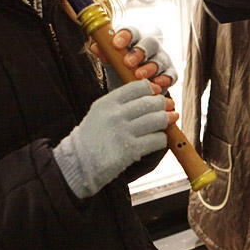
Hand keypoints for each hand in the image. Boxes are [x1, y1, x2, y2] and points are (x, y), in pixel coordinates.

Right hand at [52, 80, 176, 197]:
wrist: (79, 163)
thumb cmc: (93, 136)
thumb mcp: (100, 112)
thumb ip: (122, 102)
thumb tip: (153, 94)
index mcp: (108, 102)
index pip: (138, 86)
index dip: (152, 89)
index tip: (156, 93)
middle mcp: (116, 115)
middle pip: (151, 102)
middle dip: (163, 104)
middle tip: (168, 107)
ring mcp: (124, 132)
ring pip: (158, 120)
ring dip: (166, 120)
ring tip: (170, 120)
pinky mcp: (131, 150)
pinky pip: (157, 140)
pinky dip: (162, 138)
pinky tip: (159, 139)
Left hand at [107, 25, 177, 88]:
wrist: (133, 89)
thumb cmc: (122, 70)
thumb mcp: (111, 62)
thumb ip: (105, 53)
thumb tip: (95, 46)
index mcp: (135, 40)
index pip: (132, 32)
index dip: (125, 35)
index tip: (116, 44)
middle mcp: (150, 47)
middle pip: (150, 43)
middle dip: (139, 52)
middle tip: (128, 62)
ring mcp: (162, 60)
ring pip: (160, 60)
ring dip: (150, 67)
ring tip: (138, 76)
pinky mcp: (170, 74)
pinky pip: (171, 75)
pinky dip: (165, 79)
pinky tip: (157, 84)